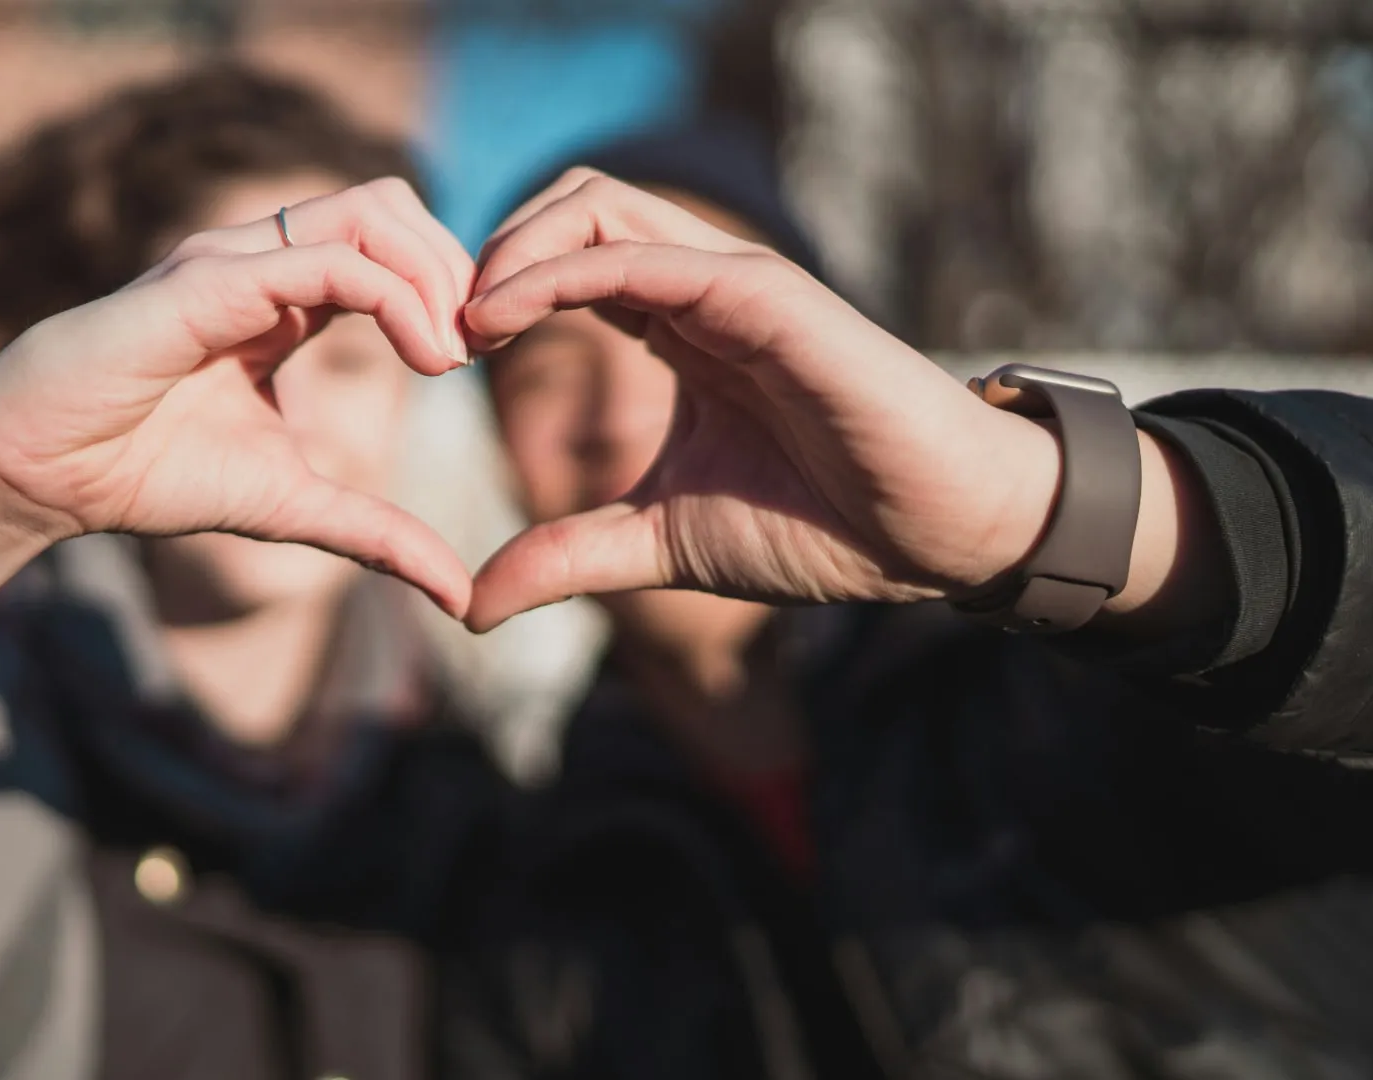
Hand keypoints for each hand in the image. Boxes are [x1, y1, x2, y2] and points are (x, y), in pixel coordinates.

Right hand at [0, 177, 476, 615]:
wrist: (38, 475)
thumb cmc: (145, 474)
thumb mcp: (291, 507)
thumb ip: (376, 535)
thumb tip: (459, 596)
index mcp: (283, 297)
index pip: (391, 245)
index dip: (450, 288)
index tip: (482, 359)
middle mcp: (261, 261)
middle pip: (392, 205)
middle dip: (456, 266)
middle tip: (482, 346)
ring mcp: (233, 261)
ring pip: (369, 212)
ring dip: (433, 273)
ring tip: (454, 352)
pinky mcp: (207, 282)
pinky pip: (325, 260)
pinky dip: (395, 297)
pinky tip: (424, 358)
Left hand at [461, 171, 1070, 630]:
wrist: (932, 539)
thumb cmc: (821, 527)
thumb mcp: (660, 543)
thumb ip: (568, 557)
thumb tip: (471, 605)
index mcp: (679, 327)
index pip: (567, 259)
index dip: (494, 290)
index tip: (439, 356)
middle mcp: (701, 289)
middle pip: (574, 204)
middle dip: (491, 249)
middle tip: (439, 328)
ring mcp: (733, 283)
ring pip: (600, 205)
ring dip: (513, 247)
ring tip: (463, 321)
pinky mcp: (765, 297)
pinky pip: (645, 257)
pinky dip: (560, 271)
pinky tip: (504, 318)